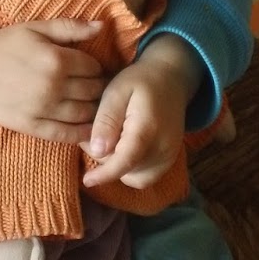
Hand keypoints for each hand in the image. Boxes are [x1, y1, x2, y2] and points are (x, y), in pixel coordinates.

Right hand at [0, 20, 104, 142]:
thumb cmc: (3, 46)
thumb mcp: (35, 29)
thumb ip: (70, 27)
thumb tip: (101, 26)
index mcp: (56, 60)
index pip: (93, 67)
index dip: (96, 67)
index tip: (92, 69)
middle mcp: (54, 86)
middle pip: (93, 91)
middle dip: (98, 87)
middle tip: (96, 86)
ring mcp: (44, 109)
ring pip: (85, 113)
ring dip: (94, 109)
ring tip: (92, 103)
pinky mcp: (33, 127)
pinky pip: (67, 134)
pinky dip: (82, 132)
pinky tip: (88, 128)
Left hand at [81, 35, 202, 191]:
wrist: (171, 79)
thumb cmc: (140, 81)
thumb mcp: (117, 90)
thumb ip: (106, 120)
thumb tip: (96, 150)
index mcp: (147, 128)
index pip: (125, 160)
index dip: (105, 174)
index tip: (87, 180)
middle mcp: (163, 147)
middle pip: (127, 170)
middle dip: (105, 160)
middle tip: (93, 136)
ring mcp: (169, 155)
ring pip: (135, 177)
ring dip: (117, 167)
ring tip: (109, 141)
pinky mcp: (169, 160)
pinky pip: (146, 177)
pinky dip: (130, 170)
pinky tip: (122, 150)